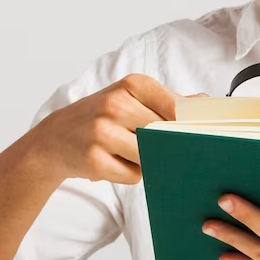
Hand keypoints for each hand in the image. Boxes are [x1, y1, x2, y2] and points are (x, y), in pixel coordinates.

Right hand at [27, 74, 187, 184]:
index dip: (187, 125)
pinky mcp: (95, 160)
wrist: (54, 138)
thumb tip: (205, 103)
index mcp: (131, 85)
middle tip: (157, 147)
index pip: (176, 108)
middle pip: (165, 135)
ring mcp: (103, 132)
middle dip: (166, 146)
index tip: (194, 135)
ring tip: (128, 152)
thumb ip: (166, 102)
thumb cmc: (100, 118)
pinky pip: (133, 175)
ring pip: (150, 156)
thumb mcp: (129, 99)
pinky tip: (114, 163)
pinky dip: (129, 174)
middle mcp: (116, 104)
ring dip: (146, 161)